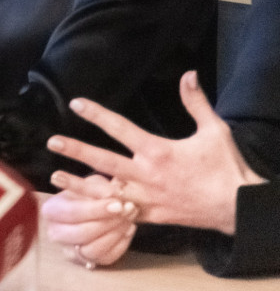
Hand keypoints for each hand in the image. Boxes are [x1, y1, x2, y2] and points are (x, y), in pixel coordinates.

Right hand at [42, 173, 137, 267]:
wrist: (95, 209)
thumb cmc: (90, 194)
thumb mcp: (93, 183)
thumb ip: (98, 188)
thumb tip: (110, 195)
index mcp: (51, 210)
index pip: (72, 213)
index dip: (96, 209)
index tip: (118, 204)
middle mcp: (55, 233)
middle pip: (82, 233)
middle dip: (108, 222)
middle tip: (128, 210)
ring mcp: (70, 250)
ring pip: (94, 249)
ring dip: (116, 234)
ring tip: (130, 219)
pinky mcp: (86, 262)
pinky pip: (106, 258)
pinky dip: (121, 244)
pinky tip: (128, 229)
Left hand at [46, 71, 263, 234]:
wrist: (238, 208)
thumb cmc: (226, 168)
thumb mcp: (214, 130)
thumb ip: (195, 102)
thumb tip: (188, 74)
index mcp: (157, 151)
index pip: (120, 128)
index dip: (97, 114)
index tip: (76, 103)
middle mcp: (146, 174)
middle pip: (104, 160)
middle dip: (76, 150)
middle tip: (52, 141)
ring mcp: (146, 197)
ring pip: (106, 191)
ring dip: (79, 184)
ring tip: (55, 177)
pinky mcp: (150, 216)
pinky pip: (119, 213)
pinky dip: (100, 208)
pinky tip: (82, 203)